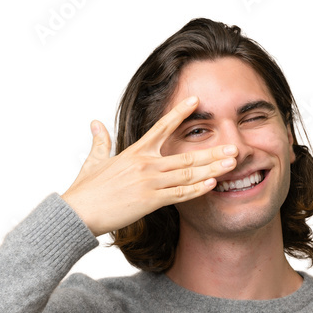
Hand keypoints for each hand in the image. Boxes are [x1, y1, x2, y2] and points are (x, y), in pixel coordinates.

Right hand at [61, 96, 237, 236]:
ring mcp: (149, 183)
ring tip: (232, 164)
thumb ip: (100, 141)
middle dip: (213, 152)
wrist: (78, 211)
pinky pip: (179, 195)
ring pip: (188, 175)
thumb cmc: (85, 189)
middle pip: (186, 156)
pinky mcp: (149, 201)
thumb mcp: (93, 161)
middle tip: (233, 148)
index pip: (161, 126)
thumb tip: (95, 123)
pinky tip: (212, 184)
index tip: (195, 101)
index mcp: (134, 151)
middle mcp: (146, 164)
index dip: (180, 112)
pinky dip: (197, 190)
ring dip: (212, 169)